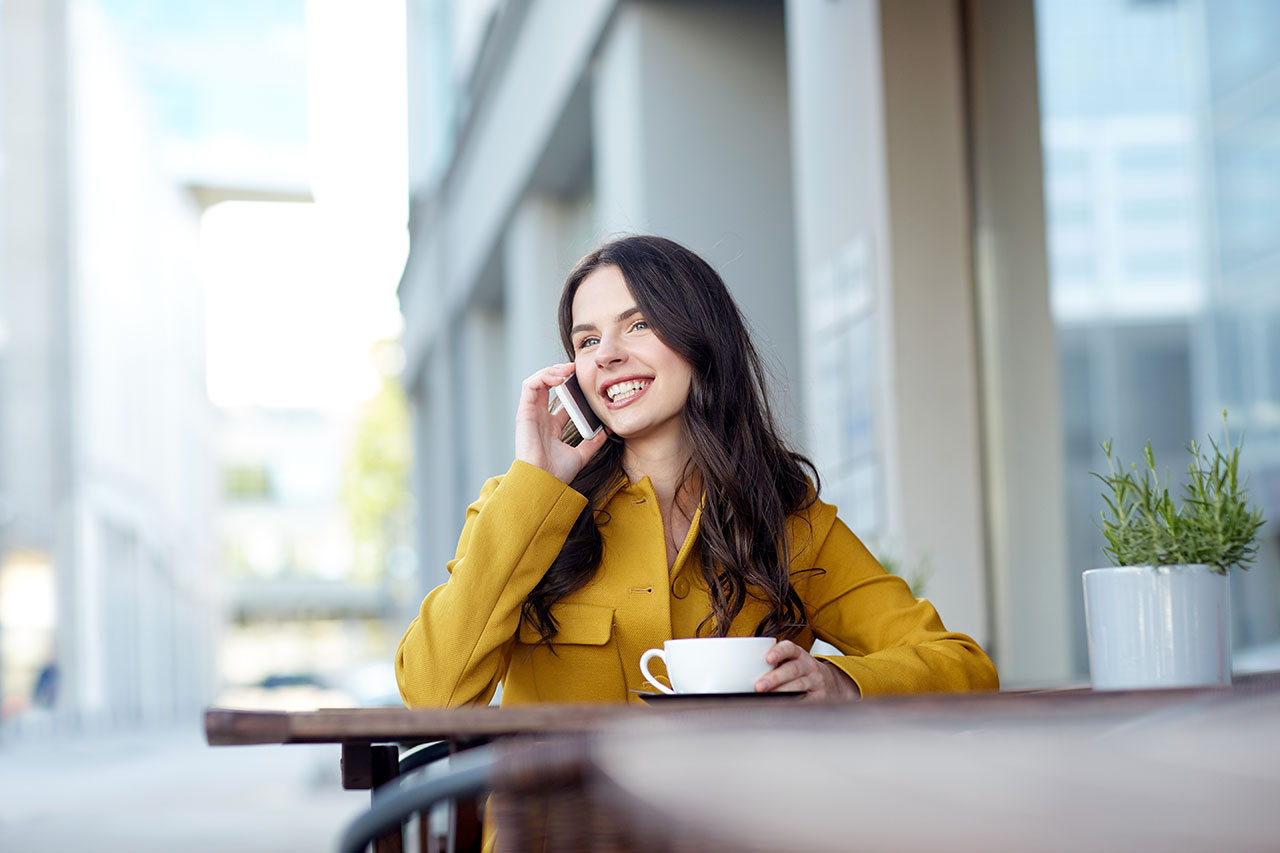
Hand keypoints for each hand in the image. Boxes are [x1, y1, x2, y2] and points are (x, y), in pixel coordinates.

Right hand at [515, 363, 608, 483]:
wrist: (544, 482)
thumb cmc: (557, 474)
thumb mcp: (582, 454)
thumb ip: (593, 442)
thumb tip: (607, 430)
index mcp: (551, 427)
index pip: (560, 400)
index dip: (572, 387)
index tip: (586, 382)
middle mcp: (540, 418)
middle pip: (548, 386)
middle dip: (561, 373)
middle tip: (577, 369)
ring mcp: (531, 414)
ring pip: (538, 382)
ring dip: (552, 371)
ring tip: (568, 370)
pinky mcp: (524, 412)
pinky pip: (530, 385)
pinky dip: (543, 376)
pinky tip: (559, 377)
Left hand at [755, 640, 860, 700]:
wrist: (830, 683)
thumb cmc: (800, 673)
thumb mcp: (790, 662)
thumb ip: (771, 664)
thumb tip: (740, 673)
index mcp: (798, 654)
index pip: (789, 648)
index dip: (779, 652)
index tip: (768, 658)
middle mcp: (808, 665)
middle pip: (792, 669)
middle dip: (774, 678)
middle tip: (758, 686)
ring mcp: (815, 681)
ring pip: (799, 686)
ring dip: (781, 692)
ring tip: (767, 698)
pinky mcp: (820, 696)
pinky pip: (806, 701)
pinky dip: (794, 704)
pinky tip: (782, 707)